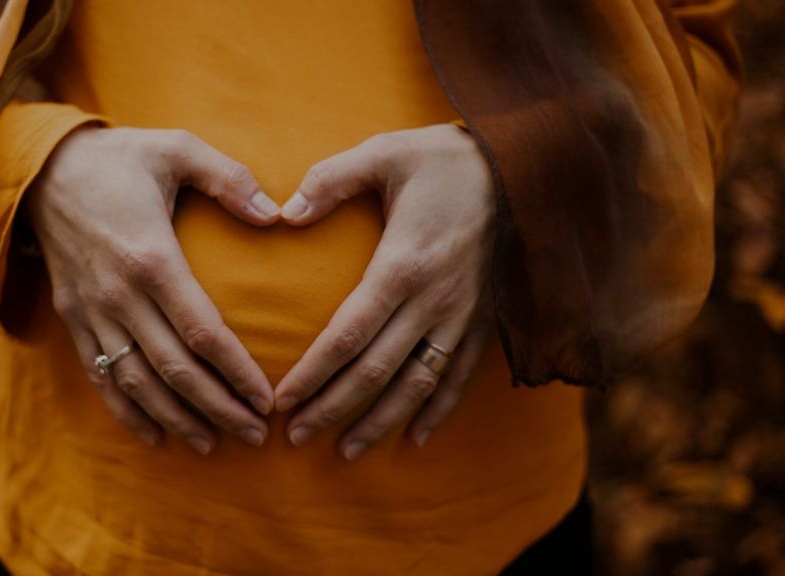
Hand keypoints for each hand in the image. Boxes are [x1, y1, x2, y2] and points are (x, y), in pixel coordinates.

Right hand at [27, 126, 281, 453]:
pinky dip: (126, 412)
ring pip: (137, 383)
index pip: (202, 332)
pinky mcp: (73, 318)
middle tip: (256, 435)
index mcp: (151, 257)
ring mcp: (92, 312)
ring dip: (176, 419)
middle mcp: (119, 295)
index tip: (268, 398)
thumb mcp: (176, 148)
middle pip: (174, 370)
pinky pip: (99, 376)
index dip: (237, 371)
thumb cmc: (120, 158)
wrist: (41, 169)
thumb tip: (277, 215)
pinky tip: (155, 436)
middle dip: (218, 408)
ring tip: (213, 444)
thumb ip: (229, 178)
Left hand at [273, 123, 495, 459]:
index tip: (282, 401)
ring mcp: (463, 316)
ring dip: (381, 421)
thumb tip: (283, 212)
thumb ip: (330, 180)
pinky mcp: (485, 320)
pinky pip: (460, 376)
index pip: (348, 335)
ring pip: (418, 384)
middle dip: (333, 408)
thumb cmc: (446, 158)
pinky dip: (438, 410)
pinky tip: (416, 437)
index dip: (313, 373)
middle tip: (295, 437)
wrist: (527, 166)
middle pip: (377, 371)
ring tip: (347, 451)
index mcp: (403, 264)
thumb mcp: (384, 153)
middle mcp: (434, 300)